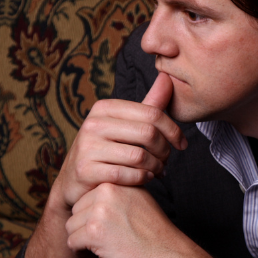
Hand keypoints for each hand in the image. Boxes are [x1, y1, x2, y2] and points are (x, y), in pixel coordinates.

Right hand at [52, 72, 186, 210]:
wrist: (75, 180)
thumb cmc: (108, 149)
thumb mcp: (126, 124)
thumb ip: (149, 104)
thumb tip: (167, 77)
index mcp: (105, 108)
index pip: (152, 113)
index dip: (174, 130)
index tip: (182, 144)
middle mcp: (93, 124)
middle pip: (148, 134)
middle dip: (165, 150)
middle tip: (167, 161)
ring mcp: (87, 147)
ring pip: (140, 156)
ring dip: (156, 167)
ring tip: (158, 171)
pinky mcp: (85, 170)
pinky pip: (127, 174)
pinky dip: (142, 179)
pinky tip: (146, 178)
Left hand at [64, 182, 184, 257]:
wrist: (169, 255)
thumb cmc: (155, 234)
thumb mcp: (139, 201)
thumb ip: (118, 195)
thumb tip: (93, 200)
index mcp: (116, 182)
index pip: (87, 198)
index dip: (93, 218)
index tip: (108, 230)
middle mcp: (107, 192)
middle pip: (76, 212)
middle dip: (85, 230)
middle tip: (104, 243)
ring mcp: (99, 211)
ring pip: (71, 227)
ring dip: (82, 243)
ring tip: (101, 251)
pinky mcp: (94, 231)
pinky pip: (72, 243)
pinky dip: (82, 255)